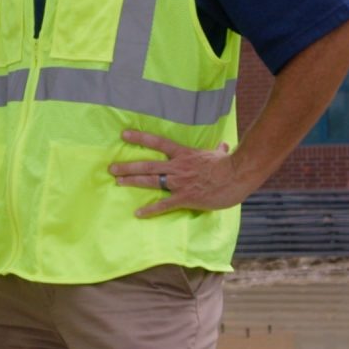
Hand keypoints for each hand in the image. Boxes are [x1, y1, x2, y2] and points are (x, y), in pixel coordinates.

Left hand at [110, 129, 249, 216]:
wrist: (237, 175)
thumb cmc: (230, 165)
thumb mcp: (221, 155)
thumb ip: (218, 150)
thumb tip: (223, 145)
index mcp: (184, 155)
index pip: (158, 143)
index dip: (140, 138)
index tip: (124, 135)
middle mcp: (178, 167)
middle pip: (148, 165)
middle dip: (128, 166)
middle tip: (111, 167)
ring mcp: (180, 182)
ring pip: (151, 181)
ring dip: (133, 181)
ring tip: (117, 182)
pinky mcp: (185, 197)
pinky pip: (164, 204)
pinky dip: (150, 209)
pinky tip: (138, 213)